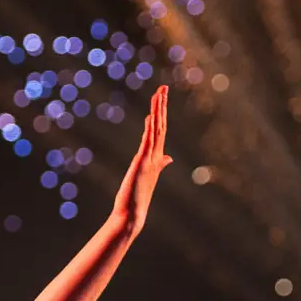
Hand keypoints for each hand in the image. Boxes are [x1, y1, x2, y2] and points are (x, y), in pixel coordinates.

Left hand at [111, 86, 171, 229]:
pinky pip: (147, 143)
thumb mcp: (150, 175)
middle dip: (162, 105)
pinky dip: (149, 129)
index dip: (162, 112)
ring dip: (157, 111)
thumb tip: (169, 157)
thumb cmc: (138, 197)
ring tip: (159, 94)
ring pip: (156, 130)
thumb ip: (160, 164)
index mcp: (158, 157)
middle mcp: (157, 156)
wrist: (132, 214)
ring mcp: (151, 160)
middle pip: (161, 125)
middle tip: (163, 87)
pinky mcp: (142, 164)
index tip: (162, 96)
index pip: (161, 129)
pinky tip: (150, 116)